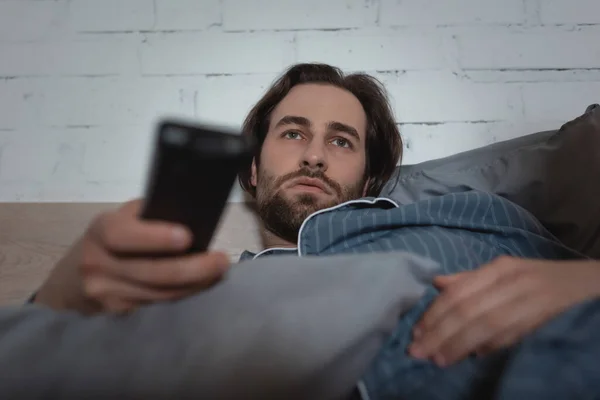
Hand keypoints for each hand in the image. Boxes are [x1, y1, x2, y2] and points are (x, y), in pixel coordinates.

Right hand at [34, 199, 229, 314]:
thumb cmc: (112, 240)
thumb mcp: (122, 218)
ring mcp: (107, 295)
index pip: (122, 235)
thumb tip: (193, 214)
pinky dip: (184, 296)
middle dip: (193, 269)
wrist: (73, 281)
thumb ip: (149, 216)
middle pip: (151, 273)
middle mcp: (98, 265)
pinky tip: (201, 287)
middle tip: (222, 261)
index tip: (187, 237)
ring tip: (219, 273)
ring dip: (195, 286)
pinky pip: (158, 306)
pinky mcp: (118, 315)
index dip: (155, 238)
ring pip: (160, 294)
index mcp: (100, 232)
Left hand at [408, 256, 599, 366]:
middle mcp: (512, 281)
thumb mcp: (505, 273)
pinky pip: (512, 334)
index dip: (434, 314)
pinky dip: (490, 346)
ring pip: (486, 324)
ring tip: (438, 359)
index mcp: (499, 269)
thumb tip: (436, 284)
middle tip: (418, 352)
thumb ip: (470, 280)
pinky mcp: (545, 318)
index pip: (457, 292)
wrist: (589, 285)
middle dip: (440, 333)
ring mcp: (530, 300)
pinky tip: (472, 355)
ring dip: (459, 344)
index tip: (416, 333)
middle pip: (467, 310)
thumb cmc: (540, 279)